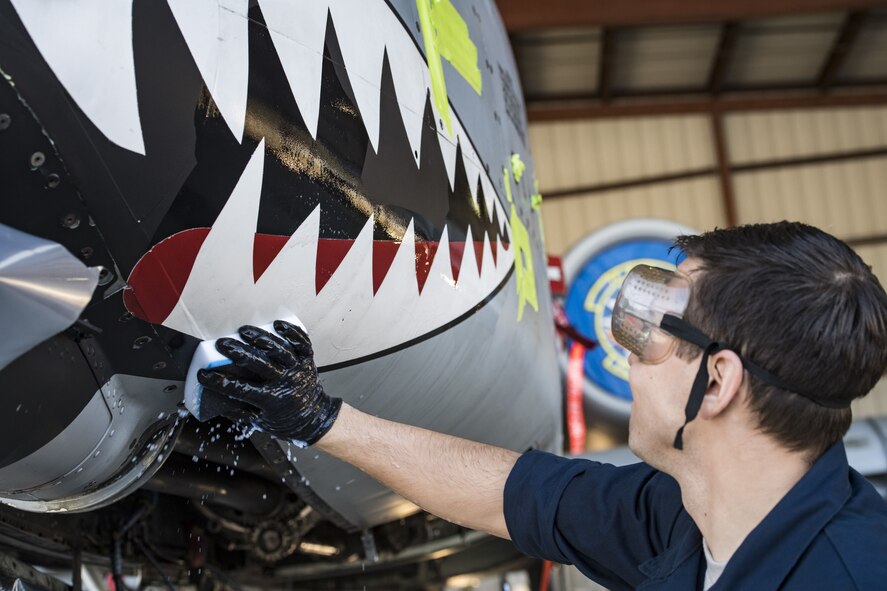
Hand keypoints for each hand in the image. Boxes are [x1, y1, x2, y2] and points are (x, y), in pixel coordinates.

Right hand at [196, 320, 340, 445]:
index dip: (218, 381)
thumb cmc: (287, 422)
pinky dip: (290, 332)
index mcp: (271, 400)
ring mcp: (298, 369)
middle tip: (221, 344)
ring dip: (260, 338)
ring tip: (243, 331)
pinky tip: (277, 324)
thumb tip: (213, 401)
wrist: (316, 419)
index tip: (203, 374)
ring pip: (279, 349)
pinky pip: (301, 342)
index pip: (240, 388)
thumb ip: (238, 412)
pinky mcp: (307, 360)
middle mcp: (286, 382)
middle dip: (237, 351)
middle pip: (259, 363)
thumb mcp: (260, 422)